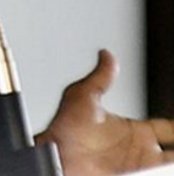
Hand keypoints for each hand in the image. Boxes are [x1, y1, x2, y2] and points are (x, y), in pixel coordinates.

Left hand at [39, 50, 172, 175]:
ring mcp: (135, 161)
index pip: (166, 127)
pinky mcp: (133, 172)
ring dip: (173, 157)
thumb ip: (100, 77)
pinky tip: (169, 165)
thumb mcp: (83, 95)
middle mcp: (136, 147)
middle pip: (172, 147)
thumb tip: (105, 53)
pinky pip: (157, 170)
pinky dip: (166, 167)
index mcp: (131, 129)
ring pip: (167, 160)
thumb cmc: (63, 128)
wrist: (57, 154)